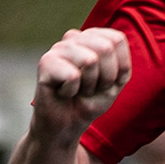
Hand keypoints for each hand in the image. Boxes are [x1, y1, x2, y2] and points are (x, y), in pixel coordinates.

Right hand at [28, 27, 132, 141]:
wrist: (66, 125)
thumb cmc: (90, 101)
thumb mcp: (116, 82)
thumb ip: (119, 61)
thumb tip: (104, 49)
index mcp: (92, 37)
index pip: (117, 39)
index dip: (118, 67)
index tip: (105, 81)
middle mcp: (74, 38)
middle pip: (105, 47)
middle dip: (105, 77)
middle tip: (90, 88)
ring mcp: (58, 48)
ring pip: (90, 60)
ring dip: (88, 86)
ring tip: (76, 90)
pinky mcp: (45, 62)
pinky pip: (73, 75)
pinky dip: (72, 91)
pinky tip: (62, 92)